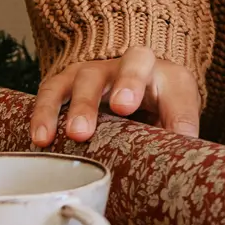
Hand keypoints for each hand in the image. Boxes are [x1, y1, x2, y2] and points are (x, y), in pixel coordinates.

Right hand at [30, 48, 200, 146]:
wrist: (133, 88)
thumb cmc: (159, 106)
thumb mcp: (177, 115)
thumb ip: (181, 130)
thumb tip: (182, 161)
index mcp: (166, 75)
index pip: (164, 75)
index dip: (143, 87)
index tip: (127, 105)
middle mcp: (132, 65)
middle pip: (129, 64)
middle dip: (121, 86)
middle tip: (112, 113)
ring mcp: (99, 72)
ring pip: (86, 78)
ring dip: (79, 106)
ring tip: (74, 135)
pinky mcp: (69, 82)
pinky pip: (53, 92)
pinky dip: (45, 113)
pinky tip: (42, 138)